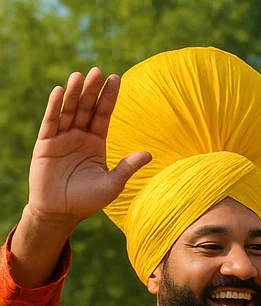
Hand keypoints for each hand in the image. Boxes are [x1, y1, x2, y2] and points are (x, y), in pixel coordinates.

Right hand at [27, 68, 150, 227]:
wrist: (61, 213)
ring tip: (80, 76)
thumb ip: (127, 167)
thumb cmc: (88, 200)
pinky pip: (51, 122)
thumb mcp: (112, 183)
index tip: (116, 79)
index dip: (109, 97)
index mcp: (96, 143)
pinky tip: (61, 92)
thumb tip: (149, 154)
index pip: (103, 115)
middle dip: (92, 90)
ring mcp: (61, 138)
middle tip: (98, 71)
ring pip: (69, 110)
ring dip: (75, 93)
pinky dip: (55, 107)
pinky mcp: (45, 144)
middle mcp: (79, 136)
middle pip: (86, 108)